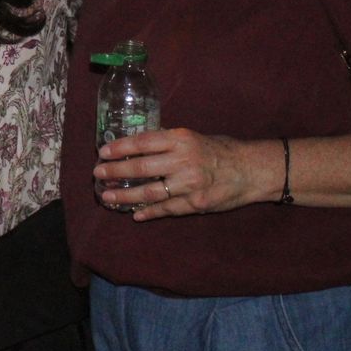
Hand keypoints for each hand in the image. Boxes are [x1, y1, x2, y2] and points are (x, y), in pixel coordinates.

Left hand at [94, 128, 275, 220]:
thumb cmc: (220, 150)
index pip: (142, 142)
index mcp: (181, 139)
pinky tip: (135, 214)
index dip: (120, 148)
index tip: (103, 152)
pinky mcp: (196, 204)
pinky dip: (149, 212)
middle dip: (115, 172)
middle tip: (98, 174)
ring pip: (150, 192)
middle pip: (141, 168)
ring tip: (107, 197)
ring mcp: (189, 185)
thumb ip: (167, 143)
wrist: (251, 170)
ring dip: (125, 196)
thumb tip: (136, 147)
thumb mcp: (193, 137)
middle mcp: (183, 161)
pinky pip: (166, 209)